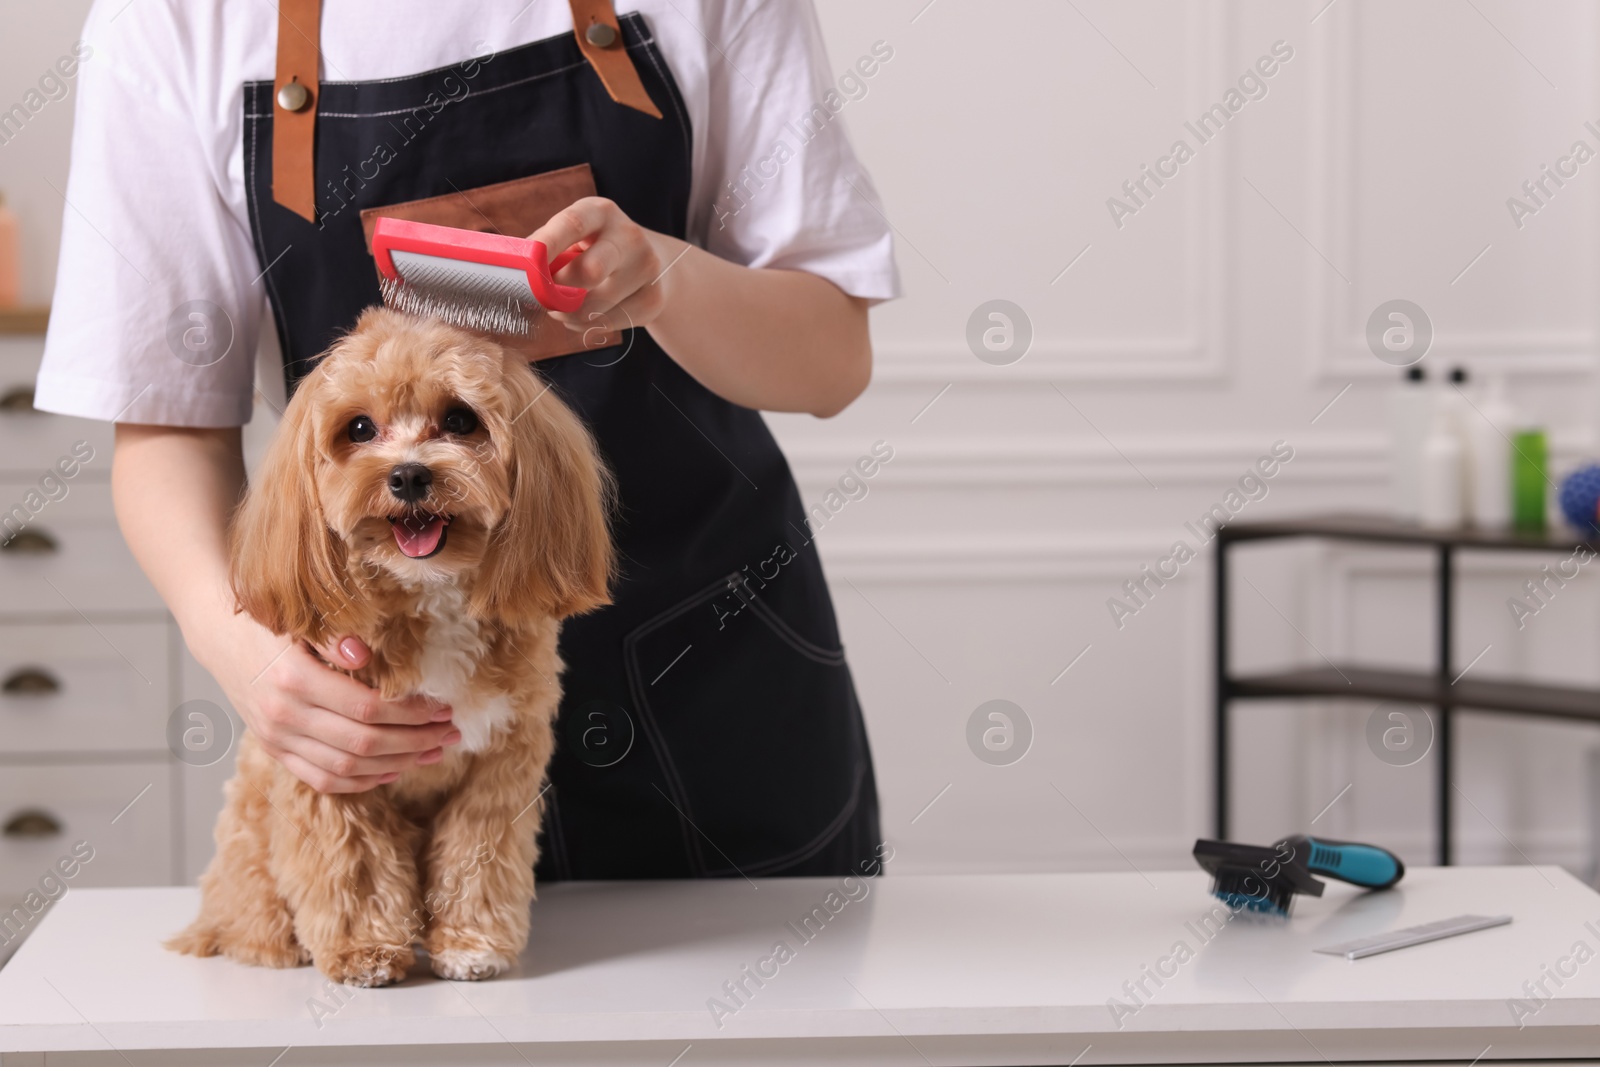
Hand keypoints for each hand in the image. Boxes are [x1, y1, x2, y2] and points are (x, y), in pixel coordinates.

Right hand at [193, 609, 461, 793]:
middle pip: (363, 743)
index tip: (443, 707)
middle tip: (450, 732)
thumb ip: (333, 638)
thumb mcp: (302, 620)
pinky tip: (395, 770)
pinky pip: (322, 779)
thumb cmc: (274, 623)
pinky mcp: (275, 751)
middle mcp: (284, 715)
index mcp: (294, 679)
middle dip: (415, 742)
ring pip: (347, 767)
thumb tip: (365, 655)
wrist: (223, 637)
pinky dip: (362, 781)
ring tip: (434, 752)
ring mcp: (277, 739)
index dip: (411, 712)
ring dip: (398, 764)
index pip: (367, 708)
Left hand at [528, 197, 686, 338]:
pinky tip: (585, 315)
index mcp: (601, 212)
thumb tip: (516, 271)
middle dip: (561, 290)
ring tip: (562, 309)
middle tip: (545, 297)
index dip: (547, 245)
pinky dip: (587, 325)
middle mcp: (629, 236)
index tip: (527, 265)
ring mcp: (646, 268)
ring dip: (569, 314)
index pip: (572, 225)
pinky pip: (608, 323)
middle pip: (591, 271)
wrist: (655, 263)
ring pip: (597, 305)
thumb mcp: (574, 237)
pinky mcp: (652, 299)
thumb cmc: (596, 249)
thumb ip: (548, 249)